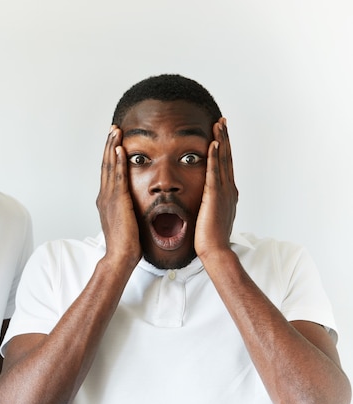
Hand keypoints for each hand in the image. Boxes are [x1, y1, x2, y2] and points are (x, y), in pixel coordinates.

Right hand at [96, 126, 141, 266]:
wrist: (120, 256)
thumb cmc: (126, 243)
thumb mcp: (126, 221)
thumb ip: (127, 208)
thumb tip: (134, 203)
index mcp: (107, 200)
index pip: (108, 172)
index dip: (110, 154)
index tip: (114, 140)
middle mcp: (105, 196)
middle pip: (106, 164)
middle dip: (109, 145)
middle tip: (113, 128)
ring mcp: (109, 198)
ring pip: (109, 166)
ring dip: (112, 147)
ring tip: (116, 131)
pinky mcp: (117, 201)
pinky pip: (117, 177)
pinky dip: (117, 162)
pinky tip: (120, 149)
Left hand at [194, 118, 237, 258]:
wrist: (215, 251)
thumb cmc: (210, 238)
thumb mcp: (211, 215)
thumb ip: (210, 203)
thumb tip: (206, 199)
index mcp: (227, 193)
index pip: (225, 165)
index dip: (224, 148)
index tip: (221, 133)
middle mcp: (229, 189)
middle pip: (227, 158)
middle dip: (225, 138)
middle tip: (222, 121)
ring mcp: (223, 192)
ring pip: (222, 161)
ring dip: (221, 140)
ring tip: (218, 124)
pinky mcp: (215, 196)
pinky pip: (214, 172)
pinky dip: (214, 157)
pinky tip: (213, 144)